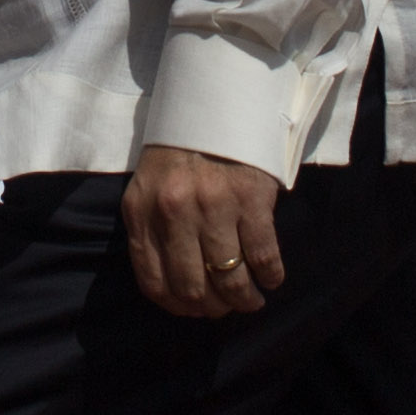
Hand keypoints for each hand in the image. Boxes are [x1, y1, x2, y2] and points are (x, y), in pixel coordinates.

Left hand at [124, 144, 284, 318]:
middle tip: (225, 308)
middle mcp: (174, 213)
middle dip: (212, 308)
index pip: (154, 282)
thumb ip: (152, 232)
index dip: (176, 307)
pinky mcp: (251, 199)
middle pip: (193, 288)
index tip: (193, 310)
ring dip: (244, 300)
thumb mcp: (149, 189)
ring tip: (251, 301)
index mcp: (143, 212)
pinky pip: (263, 256)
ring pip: (230, 279)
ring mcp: (214, 207)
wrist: (215, 104)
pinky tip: (272, 278)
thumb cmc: (181, 151)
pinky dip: (270, 276)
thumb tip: (174, 288)